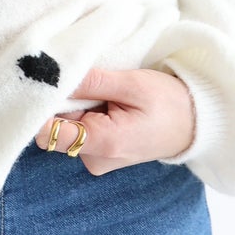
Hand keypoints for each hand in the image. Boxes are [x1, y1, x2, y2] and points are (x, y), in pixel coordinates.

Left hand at [34, 65, 196, 174]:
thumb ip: (91, 82)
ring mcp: (96, 159)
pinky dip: (83, 112)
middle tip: (81, 77)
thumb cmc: (168, 102)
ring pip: (66, 127)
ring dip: (74, 105)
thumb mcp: (132, 84)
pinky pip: (78, 130)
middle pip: (54, 128)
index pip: (49, 133)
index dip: (40, 106)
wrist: (195, 124)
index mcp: (103, 144)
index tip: (43, 81)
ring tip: (100, 89)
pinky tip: (103, 100)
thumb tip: (53, 75)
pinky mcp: (99, 153)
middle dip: (60, 101)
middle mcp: (94, 159)